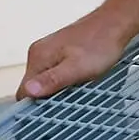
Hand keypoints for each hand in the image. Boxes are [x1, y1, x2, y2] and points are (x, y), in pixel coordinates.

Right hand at [17, 11, 134, 99]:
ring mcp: (49, 51)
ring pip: (44, 81)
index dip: (34, 107)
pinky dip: (63, 81)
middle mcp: (39, 53)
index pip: (24, 91)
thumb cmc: (100, 44)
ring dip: (56, 91)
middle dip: (47, 99)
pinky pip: (54, 73)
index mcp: (39, 57)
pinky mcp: (59, 52)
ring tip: (75, 93)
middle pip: (33, 87)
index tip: (49, 115)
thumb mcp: (78, 68)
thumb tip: (29, 91)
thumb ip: (53, 80)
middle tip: (67, 105)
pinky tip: (77, 83)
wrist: (115, 23)